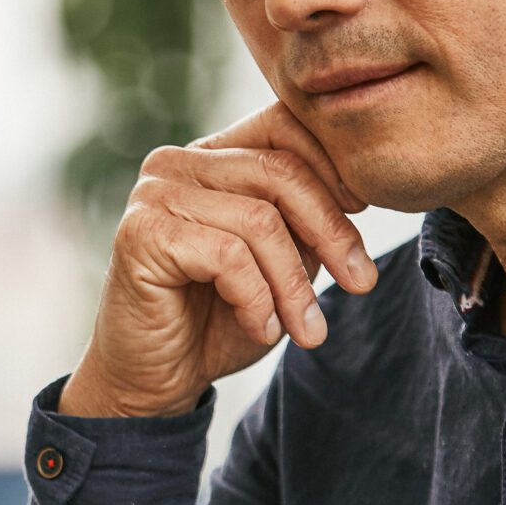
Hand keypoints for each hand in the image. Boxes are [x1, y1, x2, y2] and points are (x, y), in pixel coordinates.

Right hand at [60, 103, 373, 419]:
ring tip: (306, 330)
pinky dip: (256, 299)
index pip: (283, 126)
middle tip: (360, 283)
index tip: (364, 214)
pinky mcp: (141, 234)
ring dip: (294, 285)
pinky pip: (227, 256)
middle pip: (278, 172)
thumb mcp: (282, 263)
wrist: (157, 378)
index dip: (333, 169)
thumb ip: (307, 221)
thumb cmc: (219, 320)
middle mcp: (176, 163)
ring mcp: (153, 194)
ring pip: (258, 220)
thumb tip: (360, 192)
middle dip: (330, 231)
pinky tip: (260, 328)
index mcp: (211, 156)